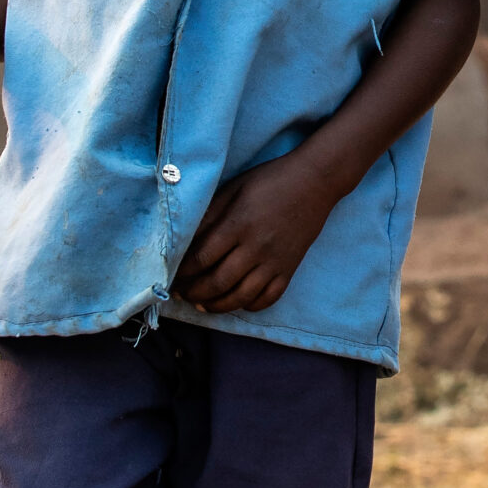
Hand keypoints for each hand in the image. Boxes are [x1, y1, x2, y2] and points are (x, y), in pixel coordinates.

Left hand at [175, 148, 339, 314]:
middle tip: (182, 293)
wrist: (315, 182)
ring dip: (216, 306)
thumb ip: (210, 214)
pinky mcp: (290, 269)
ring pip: (240, 297)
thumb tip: (185, 238)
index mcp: (238, 224)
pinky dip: (249, 305)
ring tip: (202, 304)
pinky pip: (267, 298)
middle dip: (194, 292)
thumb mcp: (234, 188)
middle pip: (217, 282)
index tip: (172, 275)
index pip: (202, 258)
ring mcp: (275, 262)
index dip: (183, 272)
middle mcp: (256, 247)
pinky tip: (237, 301)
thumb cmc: (270, 181)